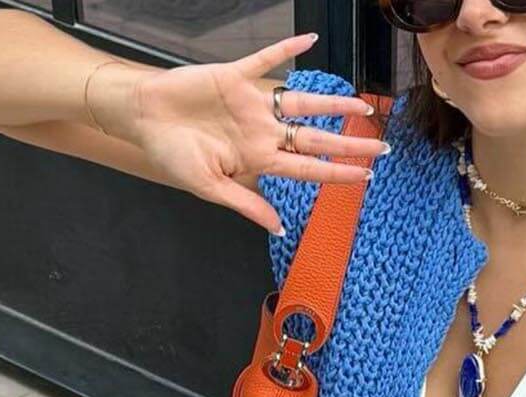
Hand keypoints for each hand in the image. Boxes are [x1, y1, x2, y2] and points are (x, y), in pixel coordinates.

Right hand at [116, 33, 384, 232]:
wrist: (142, 117)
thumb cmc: (172, 155)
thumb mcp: (209, 188)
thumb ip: (246, 205)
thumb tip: (277, 228)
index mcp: (258, 159)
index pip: (307, 169)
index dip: (337, 173)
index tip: (366, 176)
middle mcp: (262, 131)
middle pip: (315, 138)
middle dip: (349, 143)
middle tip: (383, 146)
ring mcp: (252, 103)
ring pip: (302, 102)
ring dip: (333, 103)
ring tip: (363, 105)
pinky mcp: (236, 76)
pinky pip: (267, 59)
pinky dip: (287, 49)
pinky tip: (310, 39)